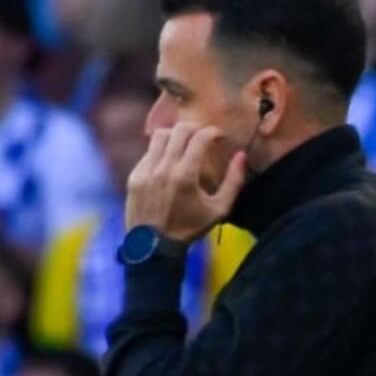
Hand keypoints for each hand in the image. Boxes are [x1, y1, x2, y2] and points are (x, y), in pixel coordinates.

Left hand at [125, 122, 248, 241]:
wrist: (154, 246)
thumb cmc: (191, 228)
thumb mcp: (219, 210)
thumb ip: (234, 182)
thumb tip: (241, 155)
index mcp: (186, 176)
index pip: (200, 138)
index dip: (214, 132)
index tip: (221, 137)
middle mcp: (164, 169)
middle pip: (179, 130)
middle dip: (196, 128)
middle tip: (204, 135)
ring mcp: (146, 171)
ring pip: (160, 135)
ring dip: (176, 134)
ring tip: (185, 143)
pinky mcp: (134, 176)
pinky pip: (149, 152)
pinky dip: (162, 150)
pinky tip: (170, 161)